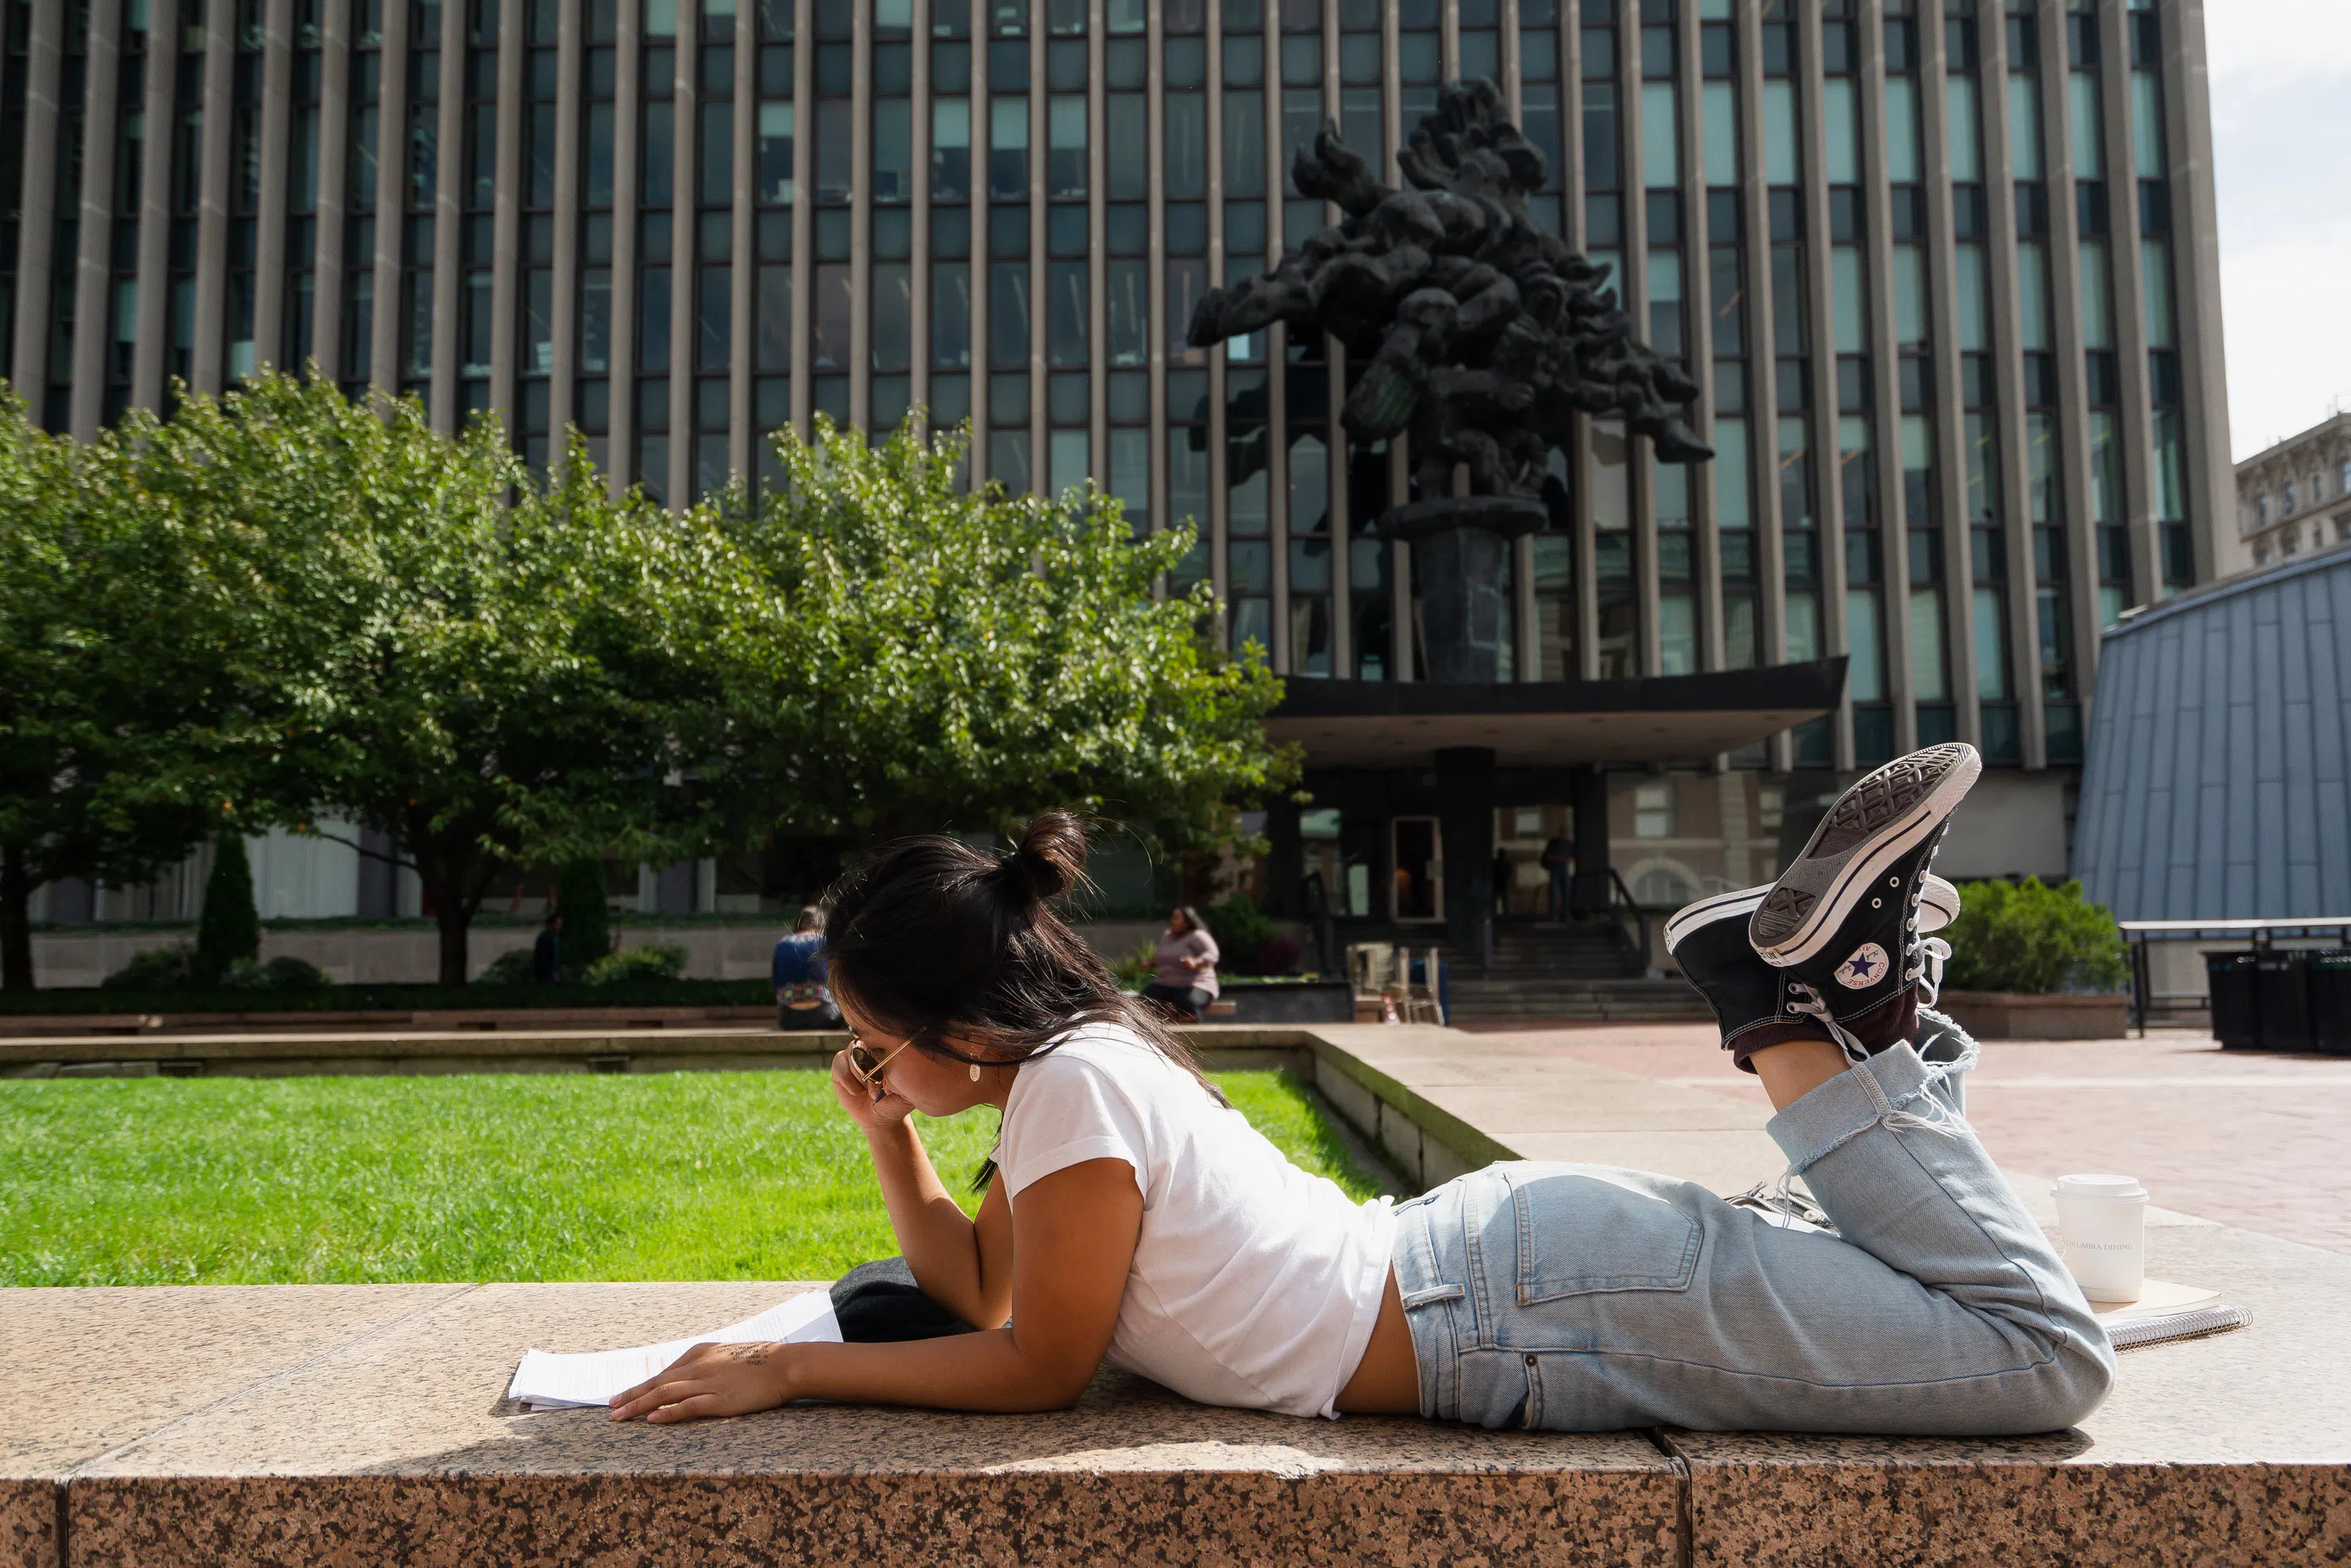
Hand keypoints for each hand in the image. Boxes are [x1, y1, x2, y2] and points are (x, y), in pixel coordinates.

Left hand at [609, 1340, 792, 1423]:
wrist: (784, 1365)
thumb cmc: (759, 1361)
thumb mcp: (726, 1355)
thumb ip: (705, 1364)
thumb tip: (687, 1376)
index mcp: (699, 1354)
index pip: (663, 1373)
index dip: (640, 1386)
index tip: (622, 1396)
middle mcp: (698, 1367)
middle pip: (657, 1383)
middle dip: (631, 1396)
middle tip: (611, 1408)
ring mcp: (707, 1383)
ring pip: (665, 1394)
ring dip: (639, 1405)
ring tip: (620, 1416)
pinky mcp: (719, 1399)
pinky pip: (687, 1406)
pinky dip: (668, 1413)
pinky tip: (652, 1419)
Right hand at [830, 1047, 915, 1133]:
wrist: (879, 1117)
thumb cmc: (896, 1101)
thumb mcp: (907, 1089)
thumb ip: (909, 1075)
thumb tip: (903, 1062)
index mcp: (888, 1048)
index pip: (883, 1043)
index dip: (883, 1063)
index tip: (886, 1083)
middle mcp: (870, 1046)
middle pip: (866, 1046)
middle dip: (871, 1071)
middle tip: (877, 1089)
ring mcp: (853, 1054)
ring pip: (853, 1056)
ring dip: (861, 1077)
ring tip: (868, 1091)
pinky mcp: (839, 1065)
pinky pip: (840, 1067)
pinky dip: (849, 1083)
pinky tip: (857, 1092)